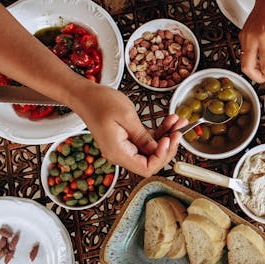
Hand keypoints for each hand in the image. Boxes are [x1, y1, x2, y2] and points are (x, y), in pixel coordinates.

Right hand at [68, 82, 186, 176]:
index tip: (169, 139)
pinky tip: (170, 120)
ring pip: (152, 149)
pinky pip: (147, 140)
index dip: (162, 156)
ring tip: (178, 122)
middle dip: (169, 146)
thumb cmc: (100, 102)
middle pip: (152, 160)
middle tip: (179, 130)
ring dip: (167, 136)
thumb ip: (143, 136)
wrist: (85, 95)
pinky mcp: (128, 139)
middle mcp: (121, 154)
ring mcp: (125, 147)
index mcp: (119, 153)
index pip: (147, 168)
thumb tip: (158, 149)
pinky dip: (160, 131)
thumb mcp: (126, 116)